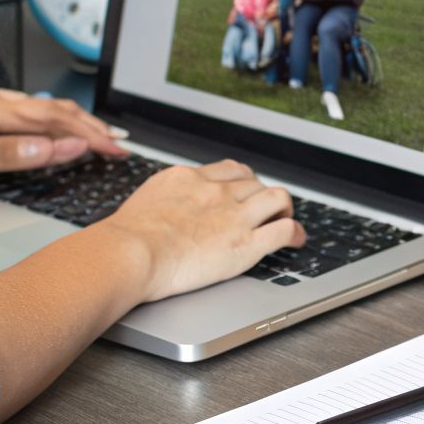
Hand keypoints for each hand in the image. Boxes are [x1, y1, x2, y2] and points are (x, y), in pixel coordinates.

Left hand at [0, 85, 127, 189]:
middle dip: (93, 126)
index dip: (93, 135)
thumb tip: (66, 145)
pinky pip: (30, 111)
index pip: (59, 120)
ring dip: (77, 121)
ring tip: (101, 135)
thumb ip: (21, 153)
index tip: (117, 150)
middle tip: (120, 145)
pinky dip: (55, 120)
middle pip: (57, 109)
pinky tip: (59, 127)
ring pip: (45, 108)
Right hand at [100, 160, 305, 301]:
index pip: (230, 170)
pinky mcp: (245, 243)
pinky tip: (296, 240)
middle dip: (261, 194)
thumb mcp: (144, 201)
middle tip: (264, 208)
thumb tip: (163, 208)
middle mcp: (216, 192)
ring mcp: (234, 216)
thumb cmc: (126, 238)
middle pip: (254, 182)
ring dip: (283, 208)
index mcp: (190, 179)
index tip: (245, 189)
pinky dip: (295, 233)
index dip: (243, 180)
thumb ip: (164, 199)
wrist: (130, 253)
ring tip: (285, 218)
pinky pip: (284, 230)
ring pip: (276, 198)